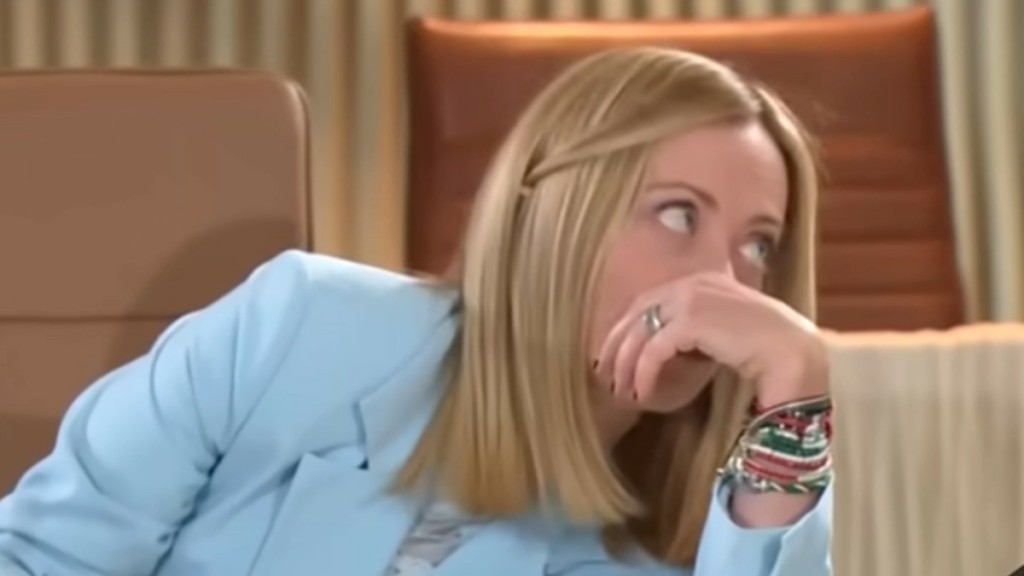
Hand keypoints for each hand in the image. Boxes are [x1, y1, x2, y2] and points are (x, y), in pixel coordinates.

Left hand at [595, 272, 827, 410]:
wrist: (793, 352)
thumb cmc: (765, 347)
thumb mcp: (724, 329)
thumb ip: (696, 329)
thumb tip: (662, 350)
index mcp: (700, 279)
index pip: (648, 301)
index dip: (626, 328)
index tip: (614, 354)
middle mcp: (692, 283)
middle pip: (637, 313)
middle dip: (616, 346)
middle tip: (606, 374)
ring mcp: (691, 298)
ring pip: (641, 332)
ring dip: (626, 364)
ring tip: (622, 390)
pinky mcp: (691, 321)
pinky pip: (654, 349)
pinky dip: (644, 372)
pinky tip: (644, 392)